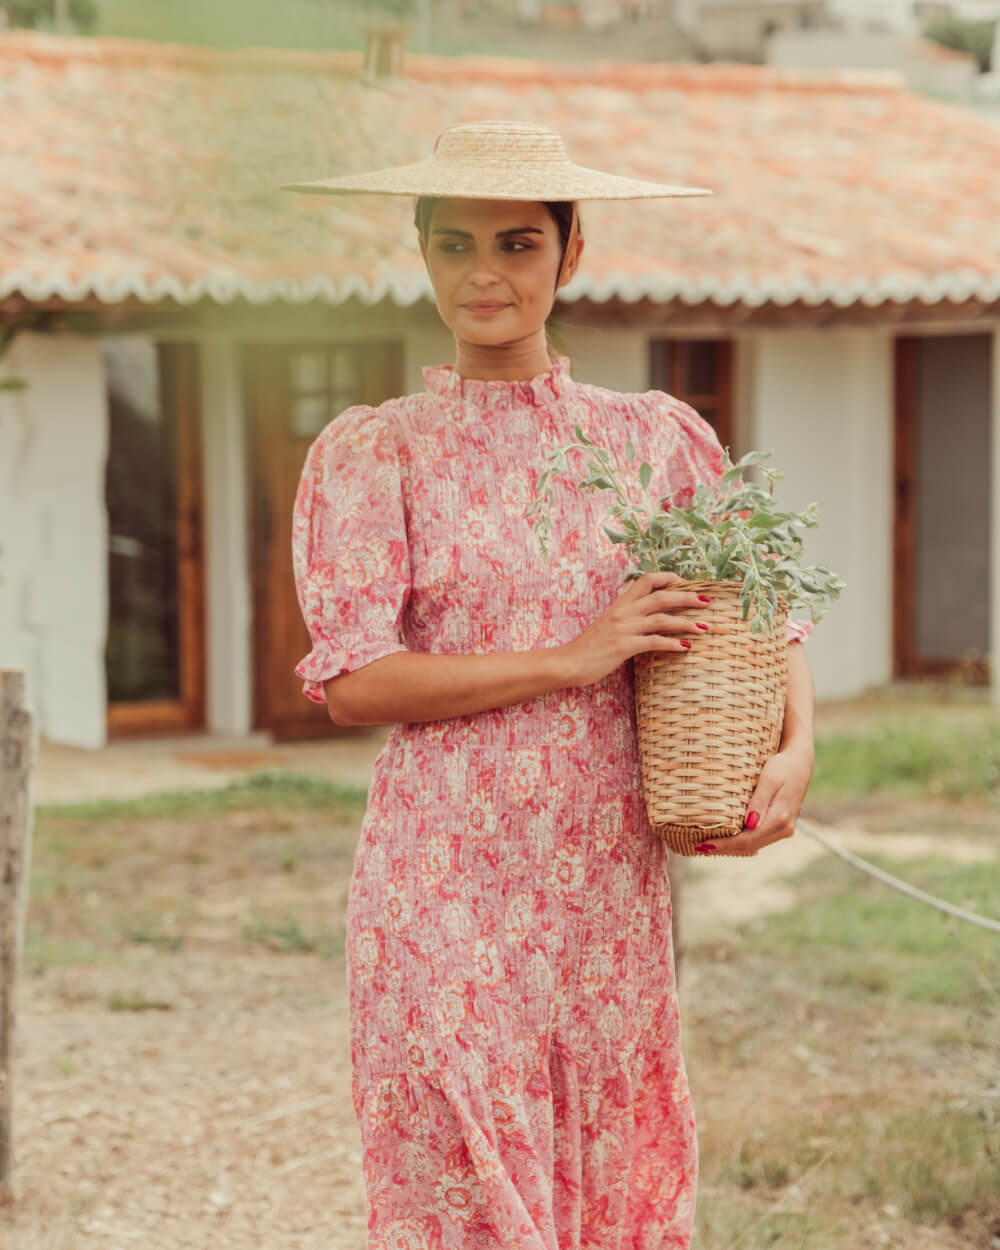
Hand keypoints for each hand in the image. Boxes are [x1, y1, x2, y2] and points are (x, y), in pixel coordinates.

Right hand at [562, 571, 711, 688]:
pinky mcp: (623, 646)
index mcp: (619, 603)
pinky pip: (653, 642)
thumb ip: (625, 618)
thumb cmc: (588, 647)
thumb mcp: (606, 625)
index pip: (646, 580)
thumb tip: (645, 618)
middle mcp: (623, 612)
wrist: (568, 662)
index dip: (667, 578)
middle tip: (707, 601)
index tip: (684, 582)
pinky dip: (671, 643)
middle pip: (661, 596)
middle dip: (687, 598)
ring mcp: (623, 628)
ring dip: (685, 622)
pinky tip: (685, 648)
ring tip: (704, 627)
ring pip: (661, 619)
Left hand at [699, 741, 814, 856]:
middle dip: (724, 849)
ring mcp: (784, 829)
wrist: (800, 762)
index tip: (705, 844)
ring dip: (732, 848)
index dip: (726, 844)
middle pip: (750, 846)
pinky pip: (759, 838)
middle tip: (699, 847)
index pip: (748, 839)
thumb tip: (750, 824)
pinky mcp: (781, 825)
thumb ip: (760, 801)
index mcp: (780, 818)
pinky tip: (727, 839)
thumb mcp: (770, 779)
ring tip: (708, 846)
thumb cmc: (782, 766)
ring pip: (754, 845)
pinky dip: (741, 841)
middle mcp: (785, 828)